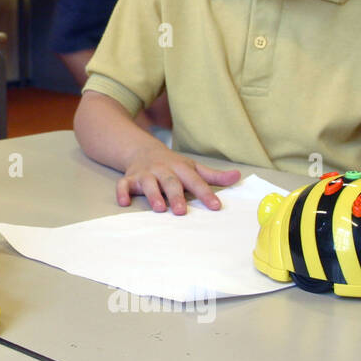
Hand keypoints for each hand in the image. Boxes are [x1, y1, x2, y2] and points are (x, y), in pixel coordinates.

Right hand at [116, 146, 240, 214]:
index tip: (215, 206)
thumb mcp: (193, 167)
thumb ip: (214, 176)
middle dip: (175, 196)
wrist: (142, 149)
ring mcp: (145, 174)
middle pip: (170, 182)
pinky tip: (124, 202)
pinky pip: (123, 184)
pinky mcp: (130, 178)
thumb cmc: (172, 164)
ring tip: (159, 208)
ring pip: (148, 183)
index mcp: (181, 168)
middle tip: (181, 211)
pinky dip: (122, 192)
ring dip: (153, 195)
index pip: (195, 181)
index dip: (205, 193)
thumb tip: (238, 177)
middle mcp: (163, 170)